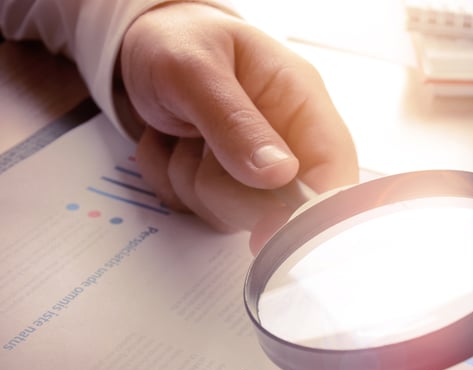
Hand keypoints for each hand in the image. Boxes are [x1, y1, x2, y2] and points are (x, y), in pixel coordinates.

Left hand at [120, 2, 358, 252]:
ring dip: (191, 181)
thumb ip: (235, 121)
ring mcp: (256, 170)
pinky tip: (171, 145)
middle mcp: (286, 141)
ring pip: (234, 217)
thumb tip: (279, 175)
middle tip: (197, 140)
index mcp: (300, 101)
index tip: (269, 226)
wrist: (139, 48)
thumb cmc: (175, 40)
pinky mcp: (227, 187)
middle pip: (279, 208)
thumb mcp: (195, 69)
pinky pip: (199, 214)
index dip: (310, 210)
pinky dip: (171, 185)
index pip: (333, 170)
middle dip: (226, 187)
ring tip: (183, 133)